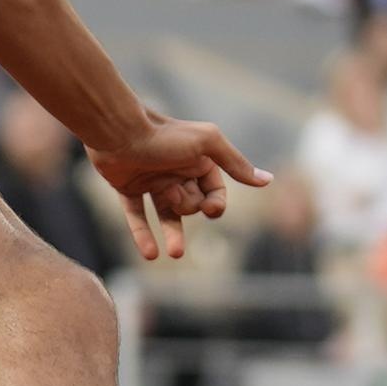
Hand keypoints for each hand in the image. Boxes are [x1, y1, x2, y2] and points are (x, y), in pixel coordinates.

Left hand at [88, 109, 267, 260]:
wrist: (118, 131)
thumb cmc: (165, 135)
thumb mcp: (207, 144)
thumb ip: (235, 163)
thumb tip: (267, 180)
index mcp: (198, 161)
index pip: (215, 192)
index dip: (215, 204)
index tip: (211, 209)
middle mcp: (177, 172)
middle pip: (192, 204)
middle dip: (187, 205)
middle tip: (171, 193)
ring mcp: (152, 182)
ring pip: (167, 215)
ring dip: (173, 234)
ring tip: (176, 253)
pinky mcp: (128, 188)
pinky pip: (138, 216)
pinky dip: (143, 234)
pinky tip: (151, 255)